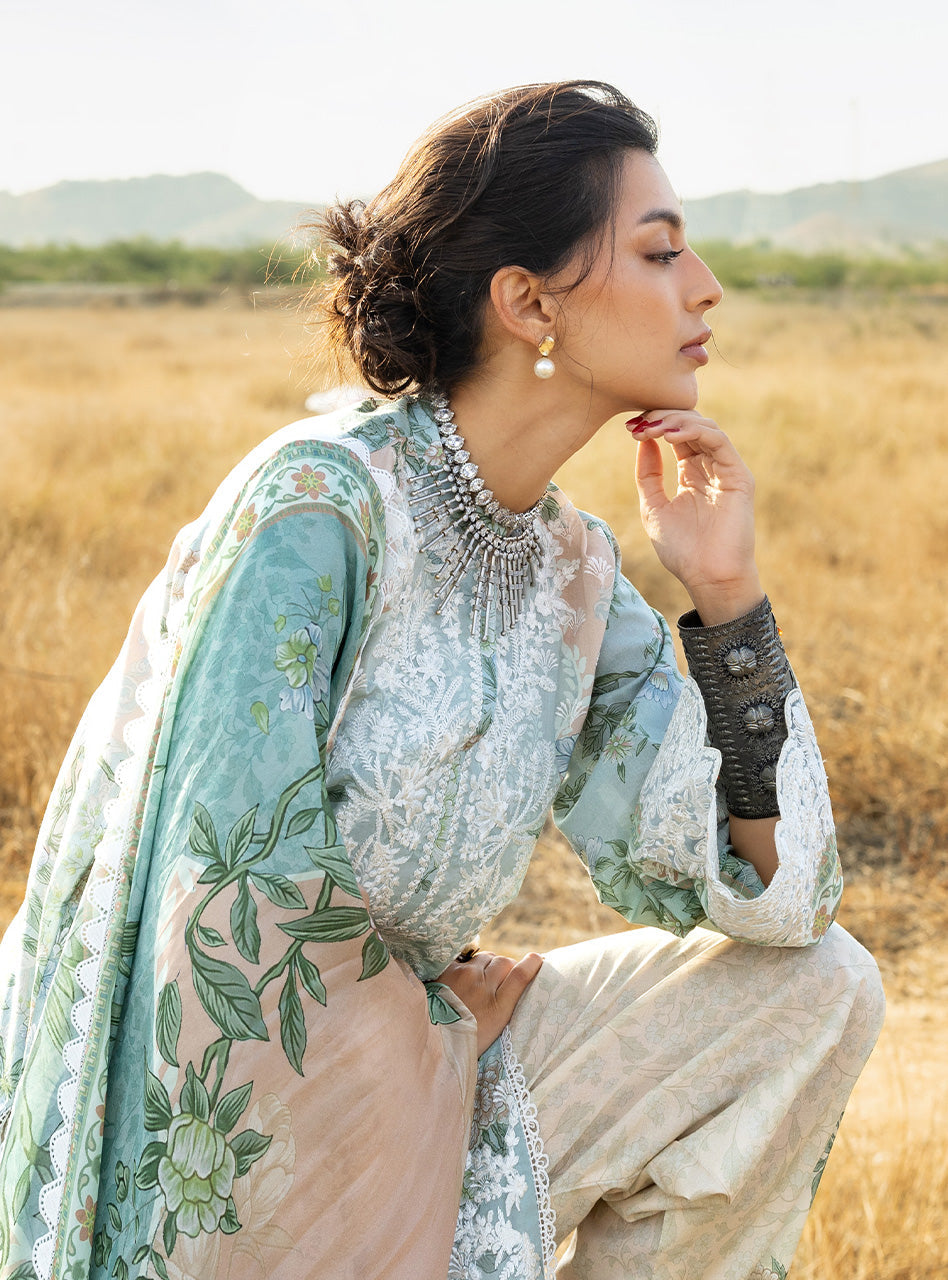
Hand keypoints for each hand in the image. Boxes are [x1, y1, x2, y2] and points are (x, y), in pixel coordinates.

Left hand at [435, 950, 542, 1055]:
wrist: (433, 1042)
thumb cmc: (467, 1041)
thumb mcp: (494, 1030)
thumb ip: (506, 1005)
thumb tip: (517, 982)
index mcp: (499, 1009)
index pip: (520, 975)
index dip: (532, 964)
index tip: (537, 959)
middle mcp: (484, 988)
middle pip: (505, 962)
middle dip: (507, 967)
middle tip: (502, 979)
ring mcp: (466, 976)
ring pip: (487, 957)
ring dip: (489, 964)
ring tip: (482, 979)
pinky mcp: (449, 970)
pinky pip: (468, 958)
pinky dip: (470, 964)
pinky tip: (466, 976)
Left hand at [630, 410, 762, 623]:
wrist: (707, 577)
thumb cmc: (682, 550)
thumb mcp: (653, 507)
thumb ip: (648, 475)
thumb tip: (642, 440)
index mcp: (690, 472)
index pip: (675, 435)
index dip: (654, 425)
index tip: (630, 426)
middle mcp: (709, 467)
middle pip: (690, 425)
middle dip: (663, 417)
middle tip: (640, 421)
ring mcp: (726, 469)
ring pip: (705, 427)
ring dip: (676, 421)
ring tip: (653, 427)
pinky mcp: (738, 476)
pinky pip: (719, 441)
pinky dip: (695, 431)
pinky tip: (671, 435)